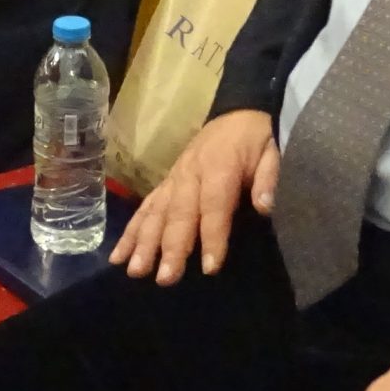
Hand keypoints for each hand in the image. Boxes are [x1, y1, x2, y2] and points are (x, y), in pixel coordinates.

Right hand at [110, 108, 278, 282]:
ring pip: (155, 213)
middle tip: (164, 278)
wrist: (234, 112)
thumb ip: (267, 179)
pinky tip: (118, 256)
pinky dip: (130, 232)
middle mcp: (190, 175)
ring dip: (143, 243)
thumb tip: (264, 207)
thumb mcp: (271, 152)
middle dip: (170, 247)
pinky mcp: (164, 184)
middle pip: (179, 214)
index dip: (212, 236)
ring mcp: (173, 179)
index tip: (210, 267)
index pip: (214, 206)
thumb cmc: (254, 140)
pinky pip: (144, 208)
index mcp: (219, 168)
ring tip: (134, 271)